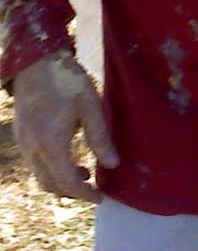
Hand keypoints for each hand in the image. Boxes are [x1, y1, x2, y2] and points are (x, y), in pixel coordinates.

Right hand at [12, 53, 117, 200]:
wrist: (36, 63)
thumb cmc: (67, 82)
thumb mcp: (91, 107)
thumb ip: (100, 138)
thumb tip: (113, 164)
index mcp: (50, 145)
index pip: (66, 182)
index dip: (84, 194)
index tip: (100, 197)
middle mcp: (32, 150)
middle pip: (50, 184)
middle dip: (72, 191)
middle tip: (94, 188)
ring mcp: (24, 143)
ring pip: (40, 175)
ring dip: (61, 181)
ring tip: (85, 173)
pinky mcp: (22, 135)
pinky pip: (35, 163)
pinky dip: (52, 168)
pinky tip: (69, 157)